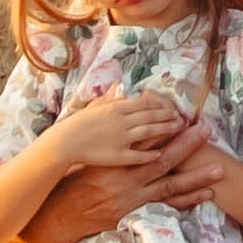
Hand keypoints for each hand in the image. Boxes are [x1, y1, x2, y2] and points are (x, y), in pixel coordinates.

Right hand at [17, 116, 219, 242]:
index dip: (166, 128)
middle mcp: (127, 178)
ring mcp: (134, 198)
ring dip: (196, 177)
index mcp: (114, 160)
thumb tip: (117, 105)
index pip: (145, 140)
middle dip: (187, 144)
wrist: (62, 215)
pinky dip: (186, 201)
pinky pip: (167, 206)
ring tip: (219, 170)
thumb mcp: (90, 157)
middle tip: (207, 131)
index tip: (184, 115)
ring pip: (170, 185)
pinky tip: (205, 196)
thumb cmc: (75, 182)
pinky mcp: (137, 213)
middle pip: (164, 159)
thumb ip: (109, 137)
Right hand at [54, 91, 187, 169]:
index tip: (169, 105)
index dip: (158, 105)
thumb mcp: (93, 107)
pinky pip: (138, 155)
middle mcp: (121, 121)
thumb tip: (120, 87)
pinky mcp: (117, 155)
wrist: (63, 143)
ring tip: (177, 128)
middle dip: (166, 115)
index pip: (143, 104)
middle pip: (149, 116)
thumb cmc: (75, 125)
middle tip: (180, 116)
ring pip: (148, 132)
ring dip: (164, 129)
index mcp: (115, 108)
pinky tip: (160, 154)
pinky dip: (150, 154)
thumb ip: (109, 98)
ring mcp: (120, 138)